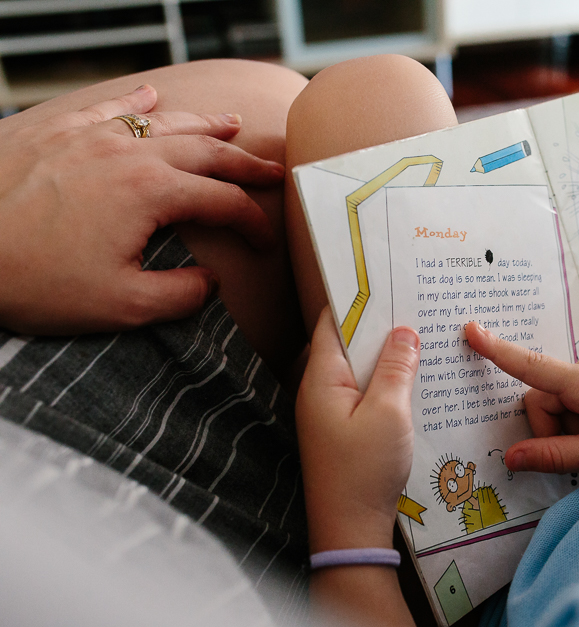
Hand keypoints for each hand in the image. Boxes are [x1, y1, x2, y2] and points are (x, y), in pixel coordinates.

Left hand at [0, 84, 283, 333]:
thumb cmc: (32, 280)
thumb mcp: (120, 306)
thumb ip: (180, 295)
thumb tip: (209, 283)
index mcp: (150, 193)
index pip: (224, 202)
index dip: (254, 222)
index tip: (266, 242)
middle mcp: (127, 154)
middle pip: (205, 151)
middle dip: (246, 162)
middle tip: (273, 171)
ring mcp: (88, 136)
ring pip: (163, 123)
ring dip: (204, 125)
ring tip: (231, 125)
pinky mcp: (53, 132)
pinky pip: (106, 106)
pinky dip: (135, 102)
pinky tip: (150, 96)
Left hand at [296, 307, 419, 551]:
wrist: (350, 531)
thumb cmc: (364, 472)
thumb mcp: (389, 413)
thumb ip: (396, 368)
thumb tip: (405, 332)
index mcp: (321, 378)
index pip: (334, 321)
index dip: (360, 299)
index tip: (388, 280)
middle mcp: (320, 390)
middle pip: (348, 343)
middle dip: (381, 326)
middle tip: (417, 306)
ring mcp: (331, 411)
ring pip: (361, 370)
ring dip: (387, 357)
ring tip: (422, 338)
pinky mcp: (344, 430)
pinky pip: (366, 393)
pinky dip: (387, 382)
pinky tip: (414, 381)